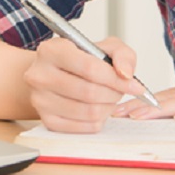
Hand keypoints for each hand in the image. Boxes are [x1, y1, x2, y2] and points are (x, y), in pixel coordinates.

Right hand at [24, 36, 146, 131]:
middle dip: (114, 94)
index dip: (116, 79)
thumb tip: (126, 74)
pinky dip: (98, 120)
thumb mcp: (104, 46)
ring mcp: (40, 100)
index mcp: (52, 50)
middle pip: (89, 92)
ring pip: (87, 112)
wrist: (55, 73)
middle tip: (121, 90)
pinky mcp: (46, 120)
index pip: (90, 68)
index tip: (134, 85)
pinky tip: (100, 108)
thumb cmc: (81, 58)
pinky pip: (82, 127)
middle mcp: (40, 75)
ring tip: (111, 97)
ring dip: (108, 107)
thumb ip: (122, 54)